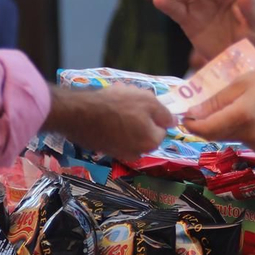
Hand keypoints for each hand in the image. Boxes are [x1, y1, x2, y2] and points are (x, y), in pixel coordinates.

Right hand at [45, 83, 174, 162]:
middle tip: (129, 103)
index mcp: (151, 142)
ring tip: (115, 105)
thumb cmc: (117, 104)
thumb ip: (164, 113)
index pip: (162, 130)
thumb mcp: (147, 100)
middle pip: (145, 133)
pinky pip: (116, 137)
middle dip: (141, 119)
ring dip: (127, 122)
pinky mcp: (104, 150)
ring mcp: (119, 153)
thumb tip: (174, 122)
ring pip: (130, 134)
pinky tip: (105, 114)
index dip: (154, 115)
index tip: (143, 104)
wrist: (80, 113)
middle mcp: (137, 153)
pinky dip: (114, 127)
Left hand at [185, 67, 254, 151]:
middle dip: (207, 123)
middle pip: (215, 135)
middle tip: (208, 107)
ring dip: (226, 125)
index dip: (192, 124)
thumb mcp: (246, 81)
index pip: (205, 129)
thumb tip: (193, 113)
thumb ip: (217, 99)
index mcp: (241, 116)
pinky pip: (245, 140)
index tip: (186, 115)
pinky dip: (242, 130)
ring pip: (230, 137)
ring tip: (241, 106)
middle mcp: (247, 136)